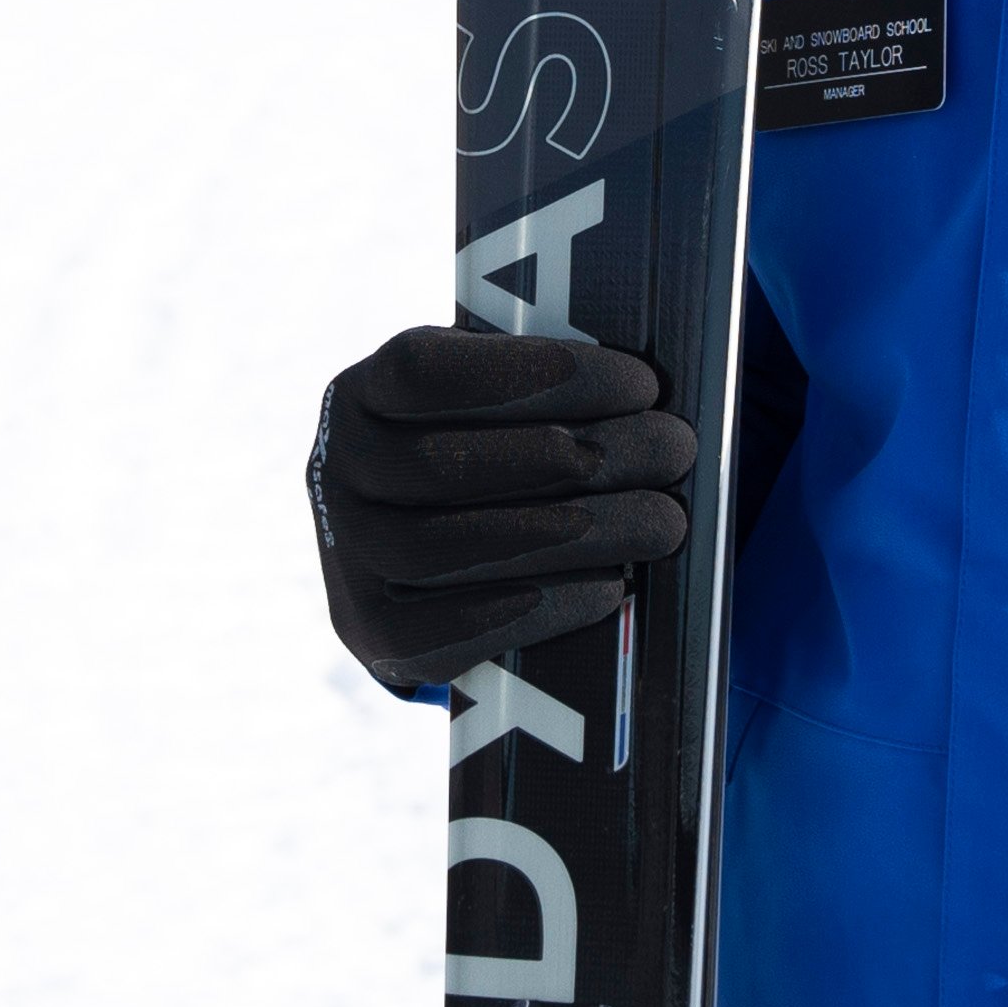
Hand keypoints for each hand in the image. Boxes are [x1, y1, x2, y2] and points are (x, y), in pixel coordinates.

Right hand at [307, 327, 694, 694]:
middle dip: (576, 456)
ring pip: (445, 549)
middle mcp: (335, 471)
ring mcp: (344, 556)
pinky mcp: (367, 631)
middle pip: (445, 466)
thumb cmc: (476, 458)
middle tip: (672, 450)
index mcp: (361, 393)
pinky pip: (440, 633)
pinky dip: (533, 610)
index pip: (427, 373)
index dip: (534, 375)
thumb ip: (536, 392)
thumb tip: (644, 397)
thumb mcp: (485, 407)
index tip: (639, 384)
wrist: (404, 559)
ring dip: (571, 534)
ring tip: (662, 521)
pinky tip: (607, 590)